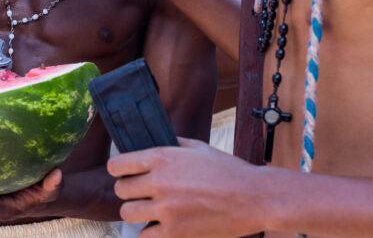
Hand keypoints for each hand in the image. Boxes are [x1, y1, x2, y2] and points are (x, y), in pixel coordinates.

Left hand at [109, 138, 265, 236]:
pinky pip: (144, 236)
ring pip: (128, 213)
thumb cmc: (228, 170)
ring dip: (138, 211)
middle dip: (129, 191)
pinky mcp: (175, 233)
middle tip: (143, 193)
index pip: (117, 165)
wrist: (254, 198)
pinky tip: (162, 225)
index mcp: (162, 158)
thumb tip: (153, 144)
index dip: (119, 170)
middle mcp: (158, 182)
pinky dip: (150, 232)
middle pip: (121, 190)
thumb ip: (171, 145)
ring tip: (152, 210)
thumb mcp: (198, 147)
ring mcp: (166, 210)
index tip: (127, 174)